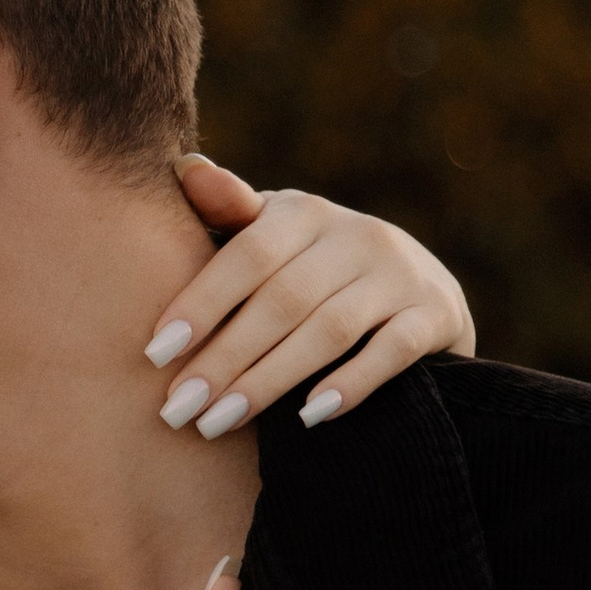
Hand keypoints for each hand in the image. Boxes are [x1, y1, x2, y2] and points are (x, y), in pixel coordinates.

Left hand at [143, 163, 476, 440]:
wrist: (421, 290)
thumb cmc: (314, 268)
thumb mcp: (273, 235)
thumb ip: (230, 212)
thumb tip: (184, 168)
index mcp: (304, 212)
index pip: (247, 255)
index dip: (201, 303)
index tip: (155, 355)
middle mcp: (356, 234)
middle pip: (282, 300)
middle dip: (225, 359)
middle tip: (178, 409)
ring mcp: (401, 273)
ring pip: (330, 330)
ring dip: (270, 380)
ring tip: (220, 422)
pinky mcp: (435, 313)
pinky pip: (393, 351)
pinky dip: (351, 383)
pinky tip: (308, 416)